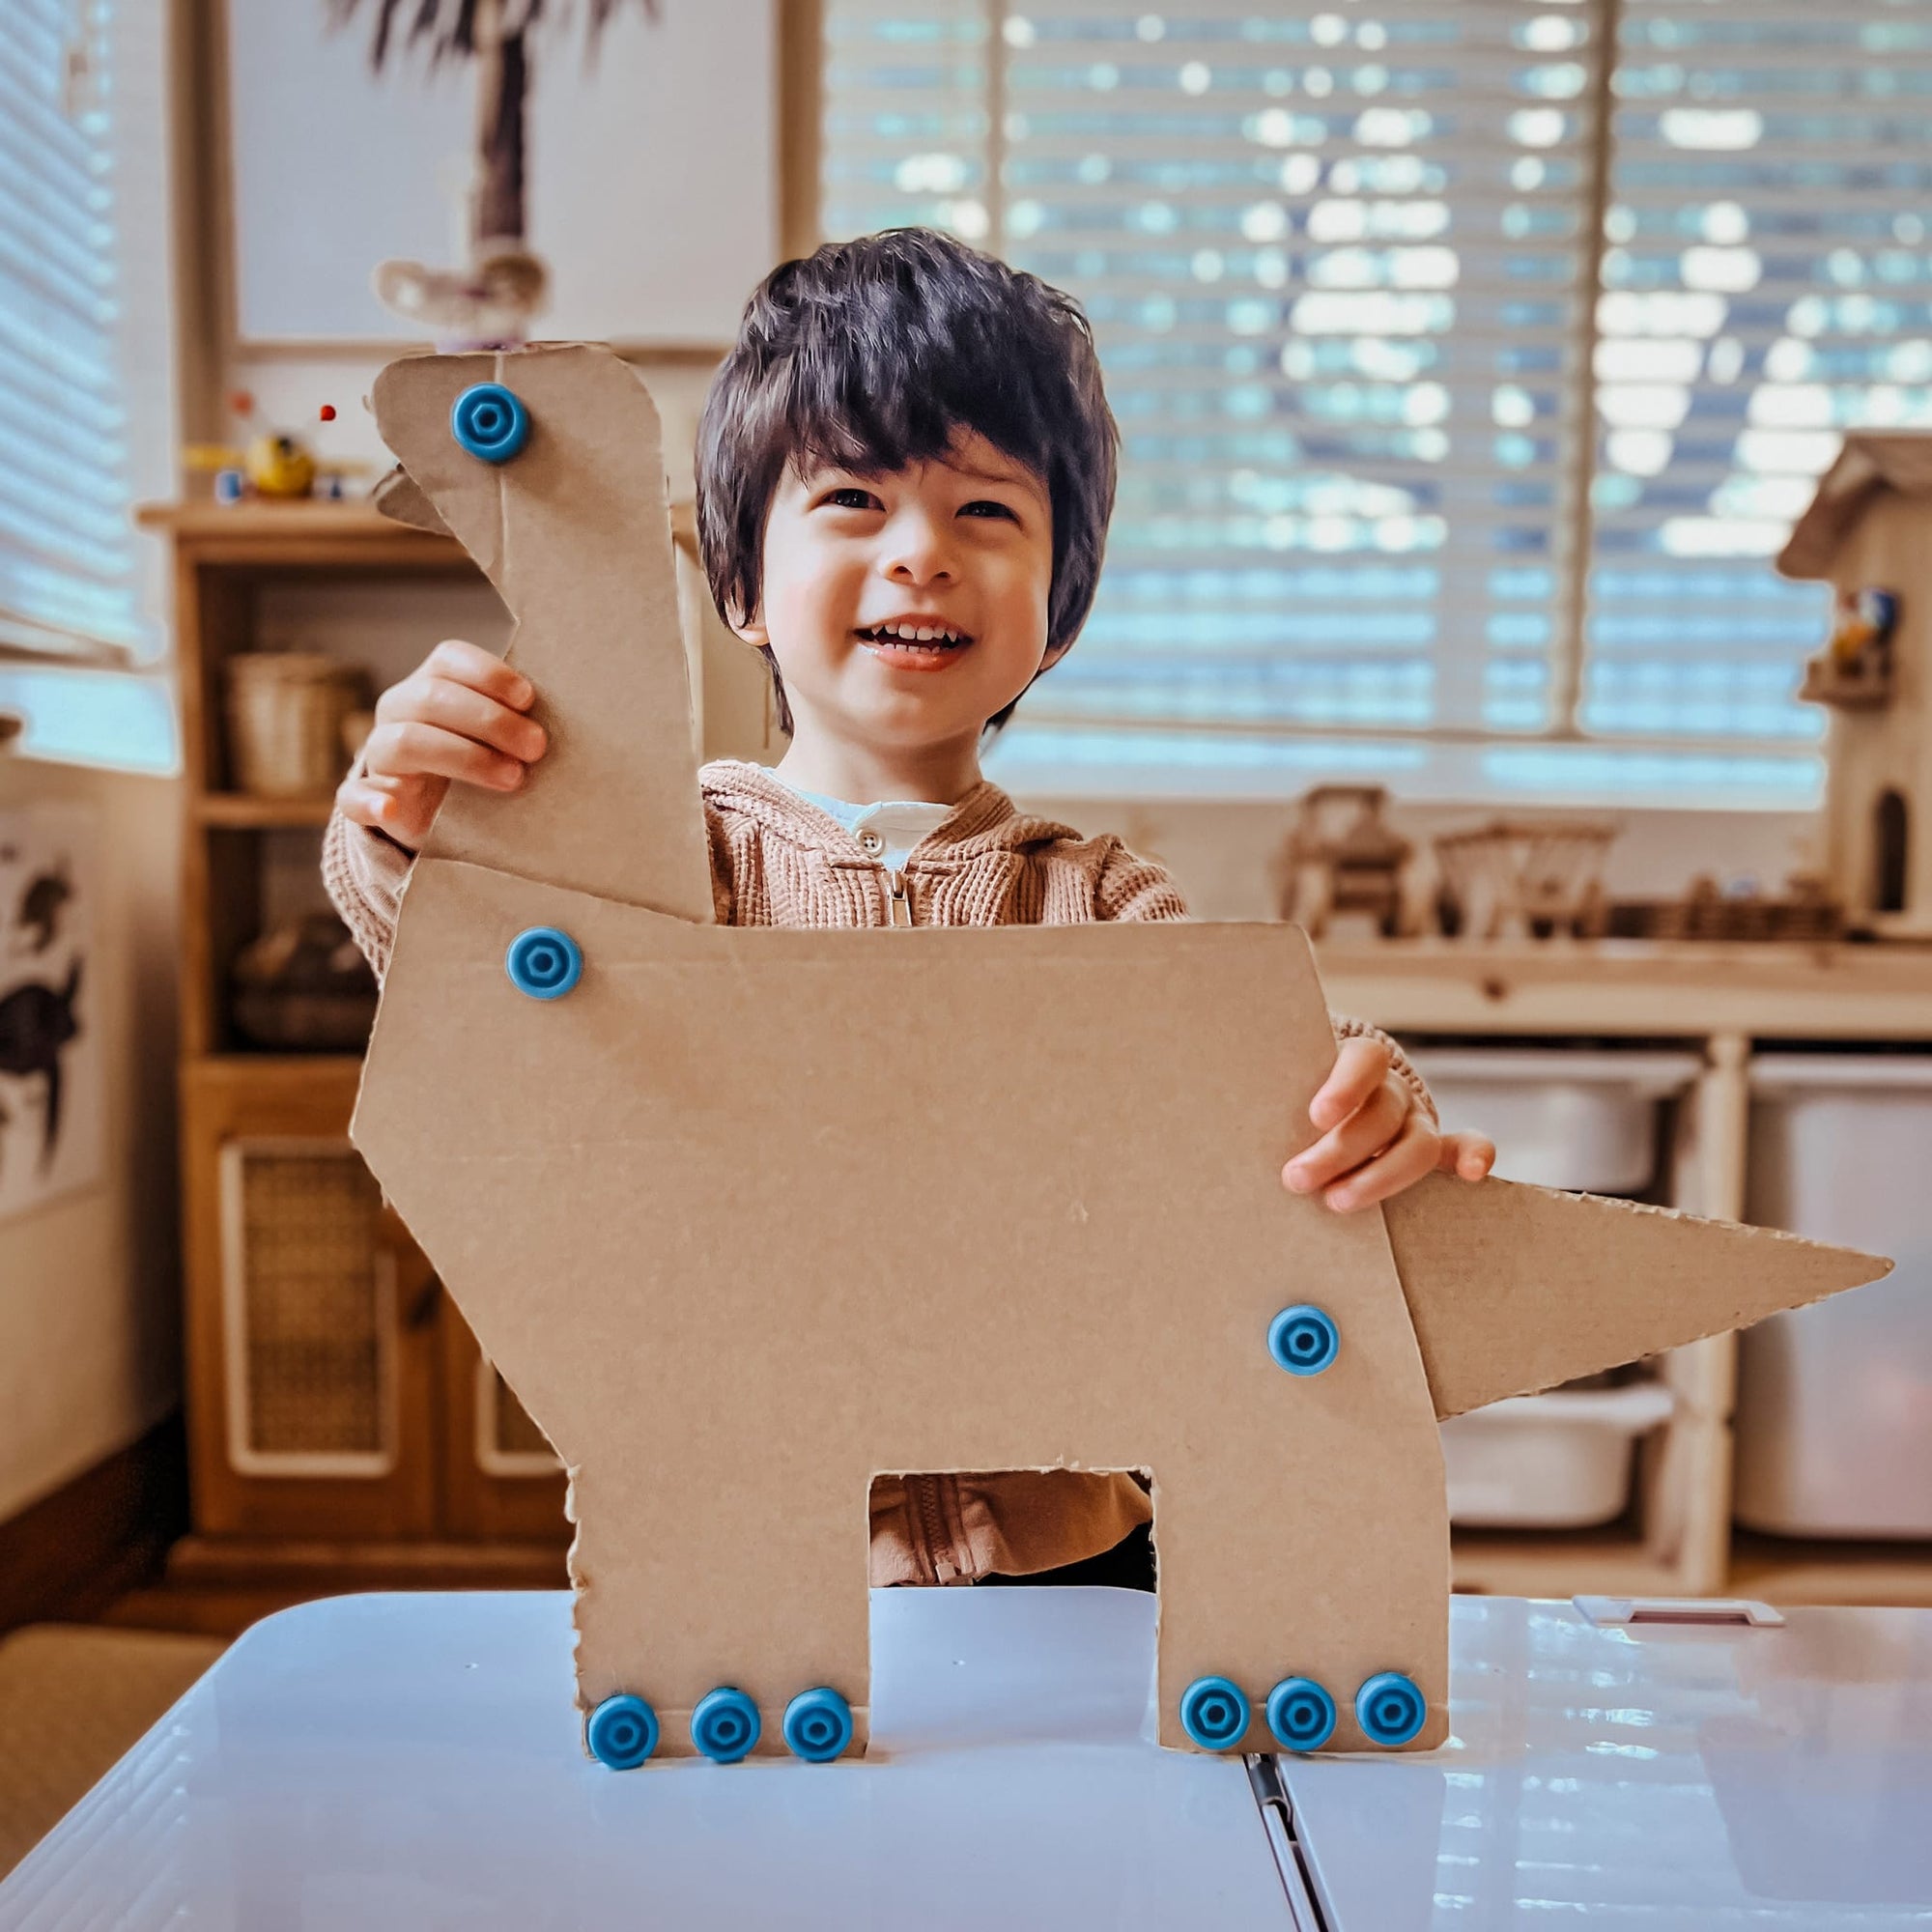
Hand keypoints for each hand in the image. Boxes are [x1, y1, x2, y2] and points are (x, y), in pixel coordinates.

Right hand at [335, 639, 545, 851]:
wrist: (442, 816)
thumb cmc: (484, 761)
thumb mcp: (501, 737)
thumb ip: (519, 719)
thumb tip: (567, 716)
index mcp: (432, 684)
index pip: (449, 659)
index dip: (488, 674)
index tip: (528, 699)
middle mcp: (400, 711)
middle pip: (432, 698)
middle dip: (490, 721)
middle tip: (536, 747)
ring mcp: (380, 754)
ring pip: (404, 741)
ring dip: (463, 757)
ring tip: (511, 778)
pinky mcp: (367, 798)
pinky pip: (353, 796)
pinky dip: (368, 801)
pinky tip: (388, 808)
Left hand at [1281, 1035, 1494, 1213]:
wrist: (1321, 1100)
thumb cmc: (1292, 1098)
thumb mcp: (1281, 1086)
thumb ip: (1267, 1088)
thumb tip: (1205, 1075)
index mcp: (1357, 1062)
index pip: (1363, 1061)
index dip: (1343, 1087)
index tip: (1317, 1115)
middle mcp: (1392, 1090)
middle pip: (1381, 1114)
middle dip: (1339, 1151)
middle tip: (1295, 1178)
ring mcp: (1415, 1120)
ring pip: (1417, 1144)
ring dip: (1380, 1177)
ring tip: (1337, 1202)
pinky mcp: (1433, 1149)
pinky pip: (1462, 1148)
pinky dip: (1474, 1156)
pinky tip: (1476, 1173)